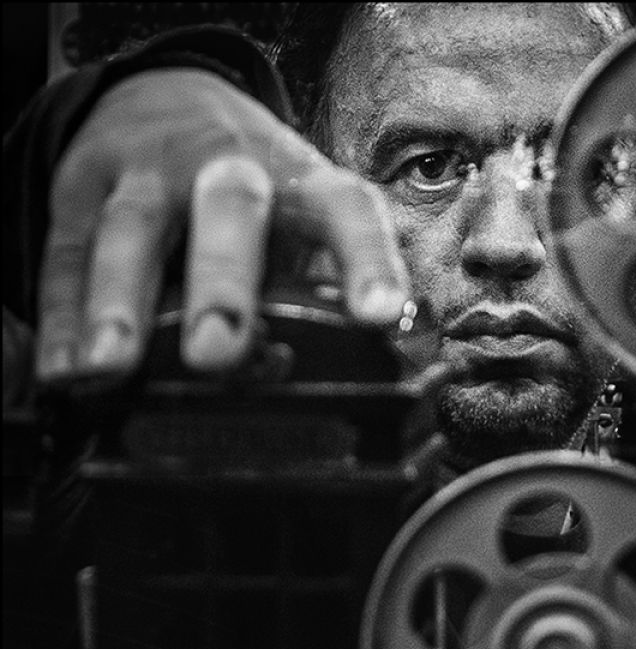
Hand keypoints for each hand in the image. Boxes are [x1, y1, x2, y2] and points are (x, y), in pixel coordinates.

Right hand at [36, 67, 408, 381]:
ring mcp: (153, 173)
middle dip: (224, 283)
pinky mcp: (86, 186)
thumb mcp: (298, 221)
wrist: (168, 98)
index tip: (382, 318)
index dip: (367, 262)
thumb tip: (335, 373)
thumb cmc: (254, 194)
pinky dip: (64, 312)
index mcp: (302, 182)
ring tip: (110, 367)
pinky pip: (70, 251)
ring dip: (121, 300)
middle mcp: (231, 168)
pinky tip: (66, 368)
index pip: (347, 214)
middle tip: (217, 353)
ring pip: (136, 229)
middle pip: (233, 213)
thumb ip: (312, 289)